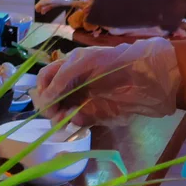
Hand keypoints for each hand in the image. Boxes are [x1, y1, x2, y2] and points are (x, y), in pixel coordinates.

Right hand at [34, 37, 181, 126]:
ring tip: (64, 120)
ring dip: (59, 118)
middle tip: (54, 112)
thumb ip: (60, 79)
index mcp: (68, 68)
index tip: (46, 99)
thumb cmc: (112, 64)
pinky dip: (75, 122)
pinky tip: (79, 119)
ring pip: (61, 113)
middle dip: (49, 107)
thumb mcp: (82, 62)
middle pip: (50, 99)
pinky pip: (78, 122)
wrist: (144, 78)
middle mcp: (73, 85)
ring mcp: (83, 100)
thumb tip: (44, 99)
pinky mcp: (95, 115)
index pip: (45, 79)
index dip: (42, 89)